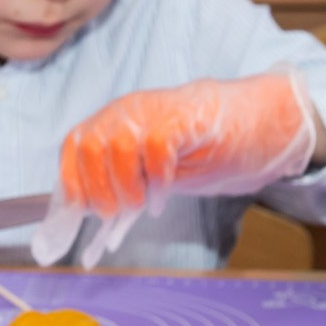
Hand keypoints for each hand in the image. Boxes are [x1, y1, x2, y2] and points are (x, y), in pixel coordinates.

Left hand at [31, 68, 317, 268]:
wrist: (253, 124)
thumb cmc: (198, 150)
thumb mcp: (148, 169)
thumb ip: (118, 184)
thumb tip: (86, 215)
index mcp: (114, 121)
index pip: (74, 146)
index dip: (72, 182)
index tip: (79, 214)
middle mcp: (128, 110)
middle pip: (89, 145)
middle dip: (98, 189)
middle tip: (116, 214)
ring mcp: (156, 111)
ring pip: (118, 146)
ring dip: (126, 187)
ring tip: (143, 206)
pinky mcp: (183, 117)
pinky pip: (156, 149)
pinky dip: (156, 182)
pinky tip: (163, 198)